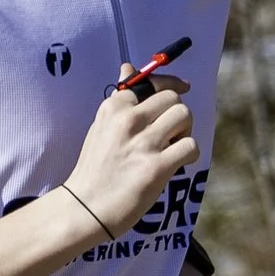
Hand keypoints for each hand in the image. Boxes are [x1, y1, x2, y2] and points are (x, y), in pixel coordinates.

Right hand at [63, 67, 198, 235]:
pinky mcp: (157, 166)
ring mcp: (144, 142)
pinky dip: (189, 155)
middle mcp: (128, 120)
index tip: (181, 88)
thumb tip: (128, 67)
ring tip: (172, 147)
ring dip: (185, 131)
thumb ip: (120, 100)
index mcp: (113, 107)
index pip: (151, 82)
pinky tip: (176, 164)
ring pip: (185, 116)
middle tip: (169, 133)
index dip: (170, 84)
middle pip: (172, 99)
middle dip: (177, 114)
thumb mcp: (100, 127)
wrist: (84, 208)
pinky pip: (190, 146)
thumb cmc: (94, 169)